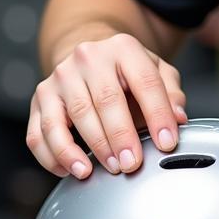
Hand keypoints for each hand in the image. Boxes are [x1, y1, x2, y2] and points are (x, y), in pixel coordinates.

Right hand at [26, 34, 187, 179]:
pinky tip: (72, 169)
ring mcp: (61, 77)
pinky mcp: (41, 97)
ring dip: (89, 148)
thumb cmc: (125, 71)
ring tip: (104, 169)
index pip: (145, 82)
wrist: (89, 57)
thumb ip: (170, 92)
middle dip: (120, 137)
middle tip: (131, 164)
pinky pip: (40, 132)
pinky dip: (54, 156)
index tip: (166, 143)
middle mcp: (88, 58)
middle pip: (105, 100)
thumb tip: (178, 118)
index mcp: (123, 48)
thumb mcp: (155, 70)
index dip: (158, 114)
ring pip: (72, 116)